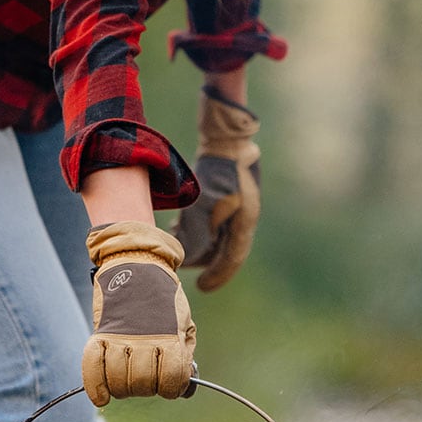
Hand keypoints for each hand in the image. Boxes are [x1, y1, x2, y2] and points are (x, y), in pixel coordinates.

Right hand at [82, 222, 196, 405]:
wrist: (137, 265)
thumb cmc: (163, 300)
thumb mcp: (184, 324)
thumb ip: (184, 356)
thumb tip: (184, 391)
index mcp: (170, 336)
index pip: (172, 380)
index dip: (171, 389)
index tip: (168, 385)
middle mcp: (145, 338)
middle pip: (144, 384)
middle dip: (146, 389)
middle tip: (145, 378)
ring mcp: (120, 336)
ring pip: (119, 381)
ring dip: (123, 389)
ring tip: (126, 381)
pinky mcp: (100, 333)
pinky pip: (93, 368)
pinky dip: (95, 387)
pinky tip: (102, 397)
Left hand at [173, 89, 260, 291]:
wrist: (226, 135)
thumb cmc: (220, 167)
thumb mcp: (209, 203)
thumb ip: (200, 231)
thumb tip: (189, 256)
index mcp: (245, 221)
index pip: (231, 258)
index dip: (217, 275)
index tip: (202, 287)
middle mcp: (243, 216)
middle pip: (223, 249)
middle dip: (202, 259)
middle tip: (182, 266)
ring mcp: (237, 204)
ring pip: (216, 234)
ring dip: (196, 243)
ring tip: (175, 245)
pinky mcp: (227, 193)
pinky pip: (212, 219)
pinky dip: (196, 227)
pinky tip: (178, 225)